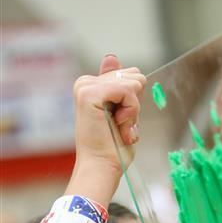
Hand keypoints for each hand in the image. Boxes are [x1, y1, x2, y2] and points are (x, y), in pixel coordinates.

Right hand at [71, 54, 145, 183]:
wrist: (102, 166)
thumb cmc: (113, 148)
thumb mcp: (122, 112)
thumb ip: (120, 87)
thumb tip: (111, 56)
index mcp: (91, 85)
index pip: (129, 76)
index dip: (134, 101)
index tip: (120, 122)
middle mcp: (85, 82)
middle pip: (133, 77)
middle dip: (135, 105)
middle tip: (120, 126)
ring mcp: (86, 87)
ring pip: (132, 83)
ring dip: (133, 111)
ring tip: (119, 128)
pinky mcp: (90, 94)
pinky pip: (127, 90)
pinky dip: (130, 112)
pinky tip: (119, 125)